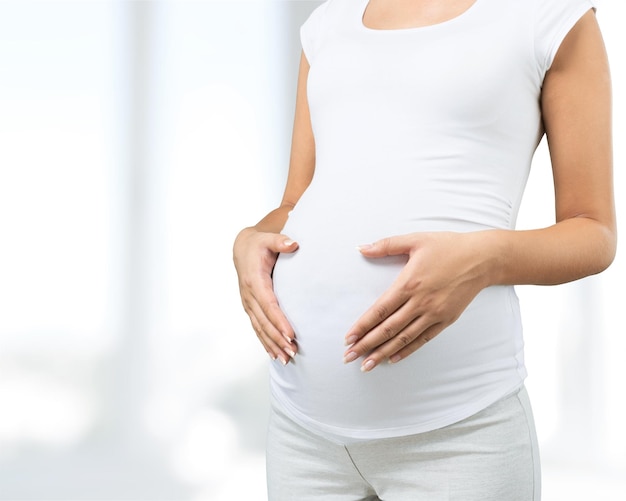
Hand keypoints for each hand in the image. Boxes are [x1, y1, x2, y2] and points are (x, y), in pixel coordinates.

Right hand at [233, 227, 298, 364]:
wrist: (242, 249)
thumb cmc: (258, 244)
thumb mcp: (268, 239)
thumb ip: (280, 241)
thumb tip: (293, 243)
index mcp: (255, 281)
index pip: (269, 305)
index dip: (279, 321)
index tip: (291, 335)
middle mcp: (249, 295)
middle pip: (264, 322)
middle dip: (278, 339)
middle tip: (293, 352)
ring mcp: (248, 304)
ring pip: (260, 329)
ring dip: (273, 345)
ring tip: (287, 359)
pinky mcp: (250, 308)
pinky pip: (257, 328)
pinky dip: (265, 343)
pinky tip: (275, 355)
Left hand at [343, 231, 493, 371]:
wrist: (483, 258)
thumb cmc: (448, 247)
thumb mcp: (415, 240)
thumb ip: (386, 245)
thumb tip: (361, 248)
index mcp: (409, 283)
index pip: (380, 310)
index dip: (362, 326)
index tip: (348, 338)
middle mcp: (420, 302)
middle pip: (388, 329)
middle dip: (366, 344)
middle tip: (348, 357)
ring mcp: (434, 313)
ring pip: (403, 338)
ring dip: (382, 352)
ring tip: (366, 365)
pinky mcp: (446, 320)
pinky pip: (423, 339)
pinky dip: (407, 350)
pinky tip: (392, 359)